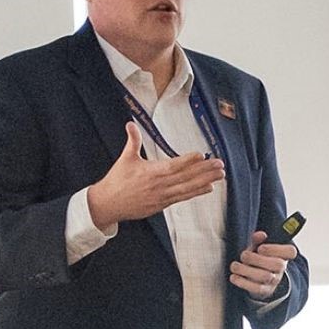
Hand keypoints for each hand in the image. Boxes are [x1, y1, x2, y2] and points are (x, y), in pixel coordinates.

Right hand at [87, 123, 225, 229]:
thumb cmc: (117, 181)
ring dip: (205, 181)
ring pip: (188, 188)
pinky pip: (183, 197)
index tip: (202, 155)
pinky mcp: (163, 204)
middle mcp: (160, 185)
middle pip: (186, 177)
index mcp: (151, 172)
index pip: (173, 165)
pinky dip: (196, 192)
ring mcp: (163, 196)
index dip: (188, 160)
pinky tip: (209, 187)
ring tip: (220, 175)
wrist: (108, 204)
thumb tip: (130, 124)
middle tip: (220, 164)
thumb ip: (132, 141)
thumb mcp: (125, 159)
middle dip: (205, 170)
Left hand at [229, 230, 296, 299]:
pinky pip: (256, 288)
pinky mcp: (264, 290)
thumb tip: (260, 235)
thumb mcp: (259, 247)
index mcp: (283, 255)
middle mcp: (281, 268)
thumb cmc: (260, 259)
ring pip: (265, 276)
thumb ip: (258, 240)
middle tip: (244, 255)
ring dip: (246, 270)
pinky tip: (234, 277)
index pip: (290, 252)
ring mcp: (274, 280)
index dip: (276, 249)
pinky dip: (242, 282)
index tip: (261, 248)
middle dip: (257, 259)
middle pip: (277, 264)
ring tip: (235, 266)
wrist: (259, 279)